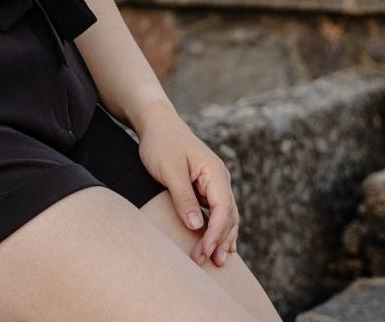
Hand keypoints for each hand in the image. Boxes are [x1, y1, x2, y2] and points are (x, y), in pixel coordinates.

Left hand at [135, 104, 239, 267]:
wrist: (156, 122)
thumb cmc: (161, 143)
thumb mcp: (169, 169)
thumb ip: (183, 197)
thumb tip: (196, 227)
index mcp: (214, 172)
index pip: (223, 210)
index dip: (215, 234)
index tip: (203, 252)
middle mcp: (219, 178)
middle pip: (228, 216)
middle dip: (219, 241)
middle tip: (205, 262)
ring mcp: (213, 183)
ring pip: (226, 216)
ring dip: (221, 238)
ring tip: (216, 262)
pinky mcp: (204, 187)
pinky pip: (216, 212)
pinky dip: (217, 229)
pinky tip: (216, 245)